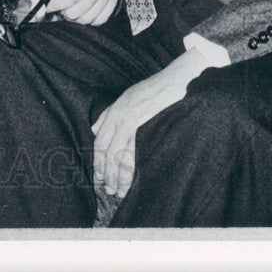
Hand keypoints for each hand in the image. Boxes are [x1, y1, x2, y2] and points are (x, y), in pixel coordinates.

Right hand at [31, 0, 119, 25]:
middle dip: (88, 0)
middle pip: (72, 14)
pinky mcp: (92, 21)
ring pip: (87, 18)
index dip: (65, 2)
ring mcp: (78, 18)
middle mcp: (63, 10)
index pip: (53, 4)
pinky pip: (100, 20)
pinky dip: (109, 7)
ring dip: (100, 3)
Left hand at [91, 49, 216, 197]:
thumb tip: (95, 130)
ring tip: (119, 191)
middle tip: (108, 190)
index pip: (99, 141)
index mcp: (113, 111)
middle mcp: (118, 116)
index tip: (98, 177)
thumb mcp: (126, 98)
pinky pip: (135, 153)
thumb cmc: (153, 89)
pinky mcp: (145, 125)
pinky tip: (133, 181)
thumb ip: (109, 114)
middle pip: (106, 151)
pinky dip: (132, 169)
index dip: (97, 161)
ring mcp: (131, 121)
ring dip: (118, 175)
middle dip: (106, 173)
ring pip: (118, 155)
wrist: (176, 80)